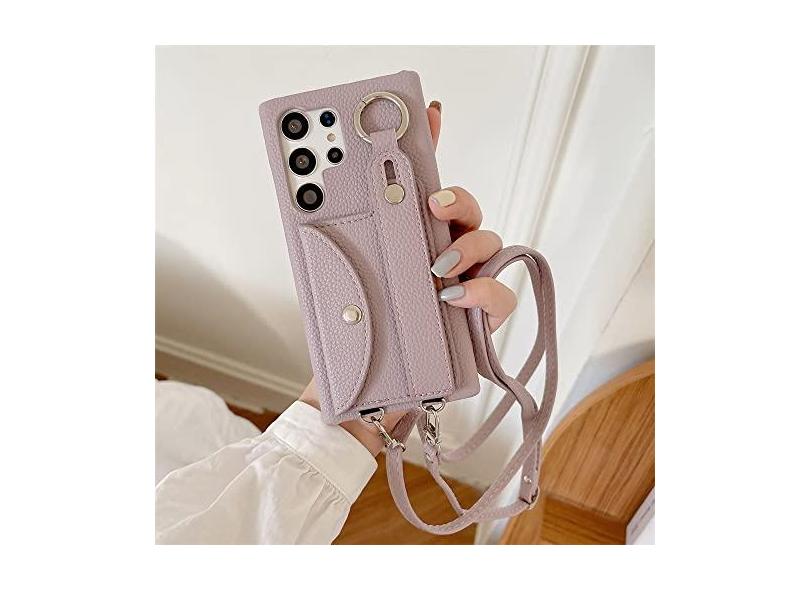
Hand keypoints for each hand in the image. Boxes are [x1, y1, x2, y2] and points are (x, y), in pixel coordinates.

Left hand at [300, 101, 516, 453]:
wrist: (359, 401)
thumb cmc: (347, 341)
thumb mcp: (331, 283)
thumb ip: (333, 243)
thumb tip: (309, 198)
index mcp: (402, 244)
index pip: (418, 188)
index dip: (428, 148)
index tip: (426, 112)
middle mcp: (437, 262)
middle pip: (464, 212)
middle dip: (456, 199)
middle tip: (434, 203)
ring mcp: (461, 291)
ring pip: (488, 246)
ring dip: (469, 246)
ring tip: (437, 267)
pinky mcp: (477, 326)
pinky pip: (499, 299)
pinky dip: (483, 295)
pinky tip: (456, 299)